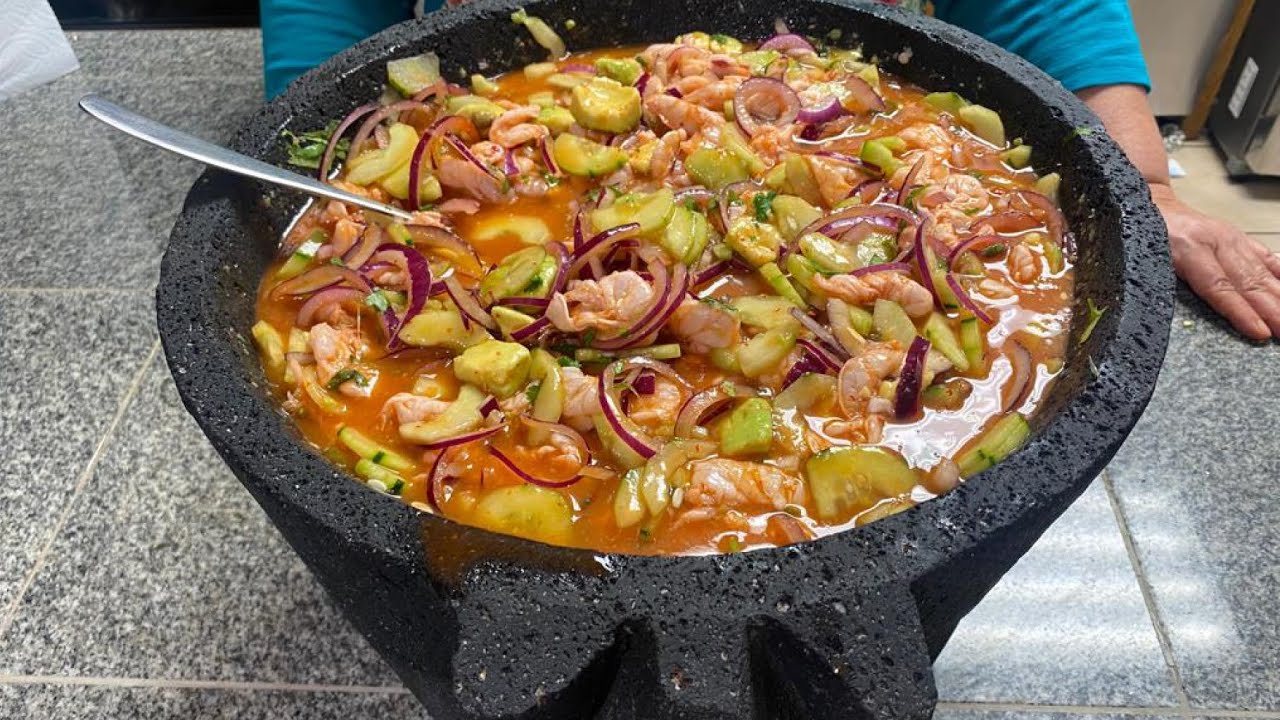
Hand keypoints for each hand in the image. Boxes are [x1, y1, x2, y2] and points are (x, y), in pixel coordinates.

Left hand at [1151, 182, 1279, 340]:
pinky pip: (1265, 257)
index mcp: (1188, 249)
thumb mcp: (1144, 261)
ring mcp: (1230, 238)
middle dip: (1271, 310)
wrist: (1152, 202)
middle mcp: (1215, 241)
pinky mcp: (1239, 238)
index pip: (1218, 287)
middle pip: (1247, 282)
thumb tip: (1179, 315)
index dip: (1241, 312)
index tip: (1260, 331)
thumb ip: (1163, 285)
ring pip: (1261, 272)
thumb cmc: (1146, 235)